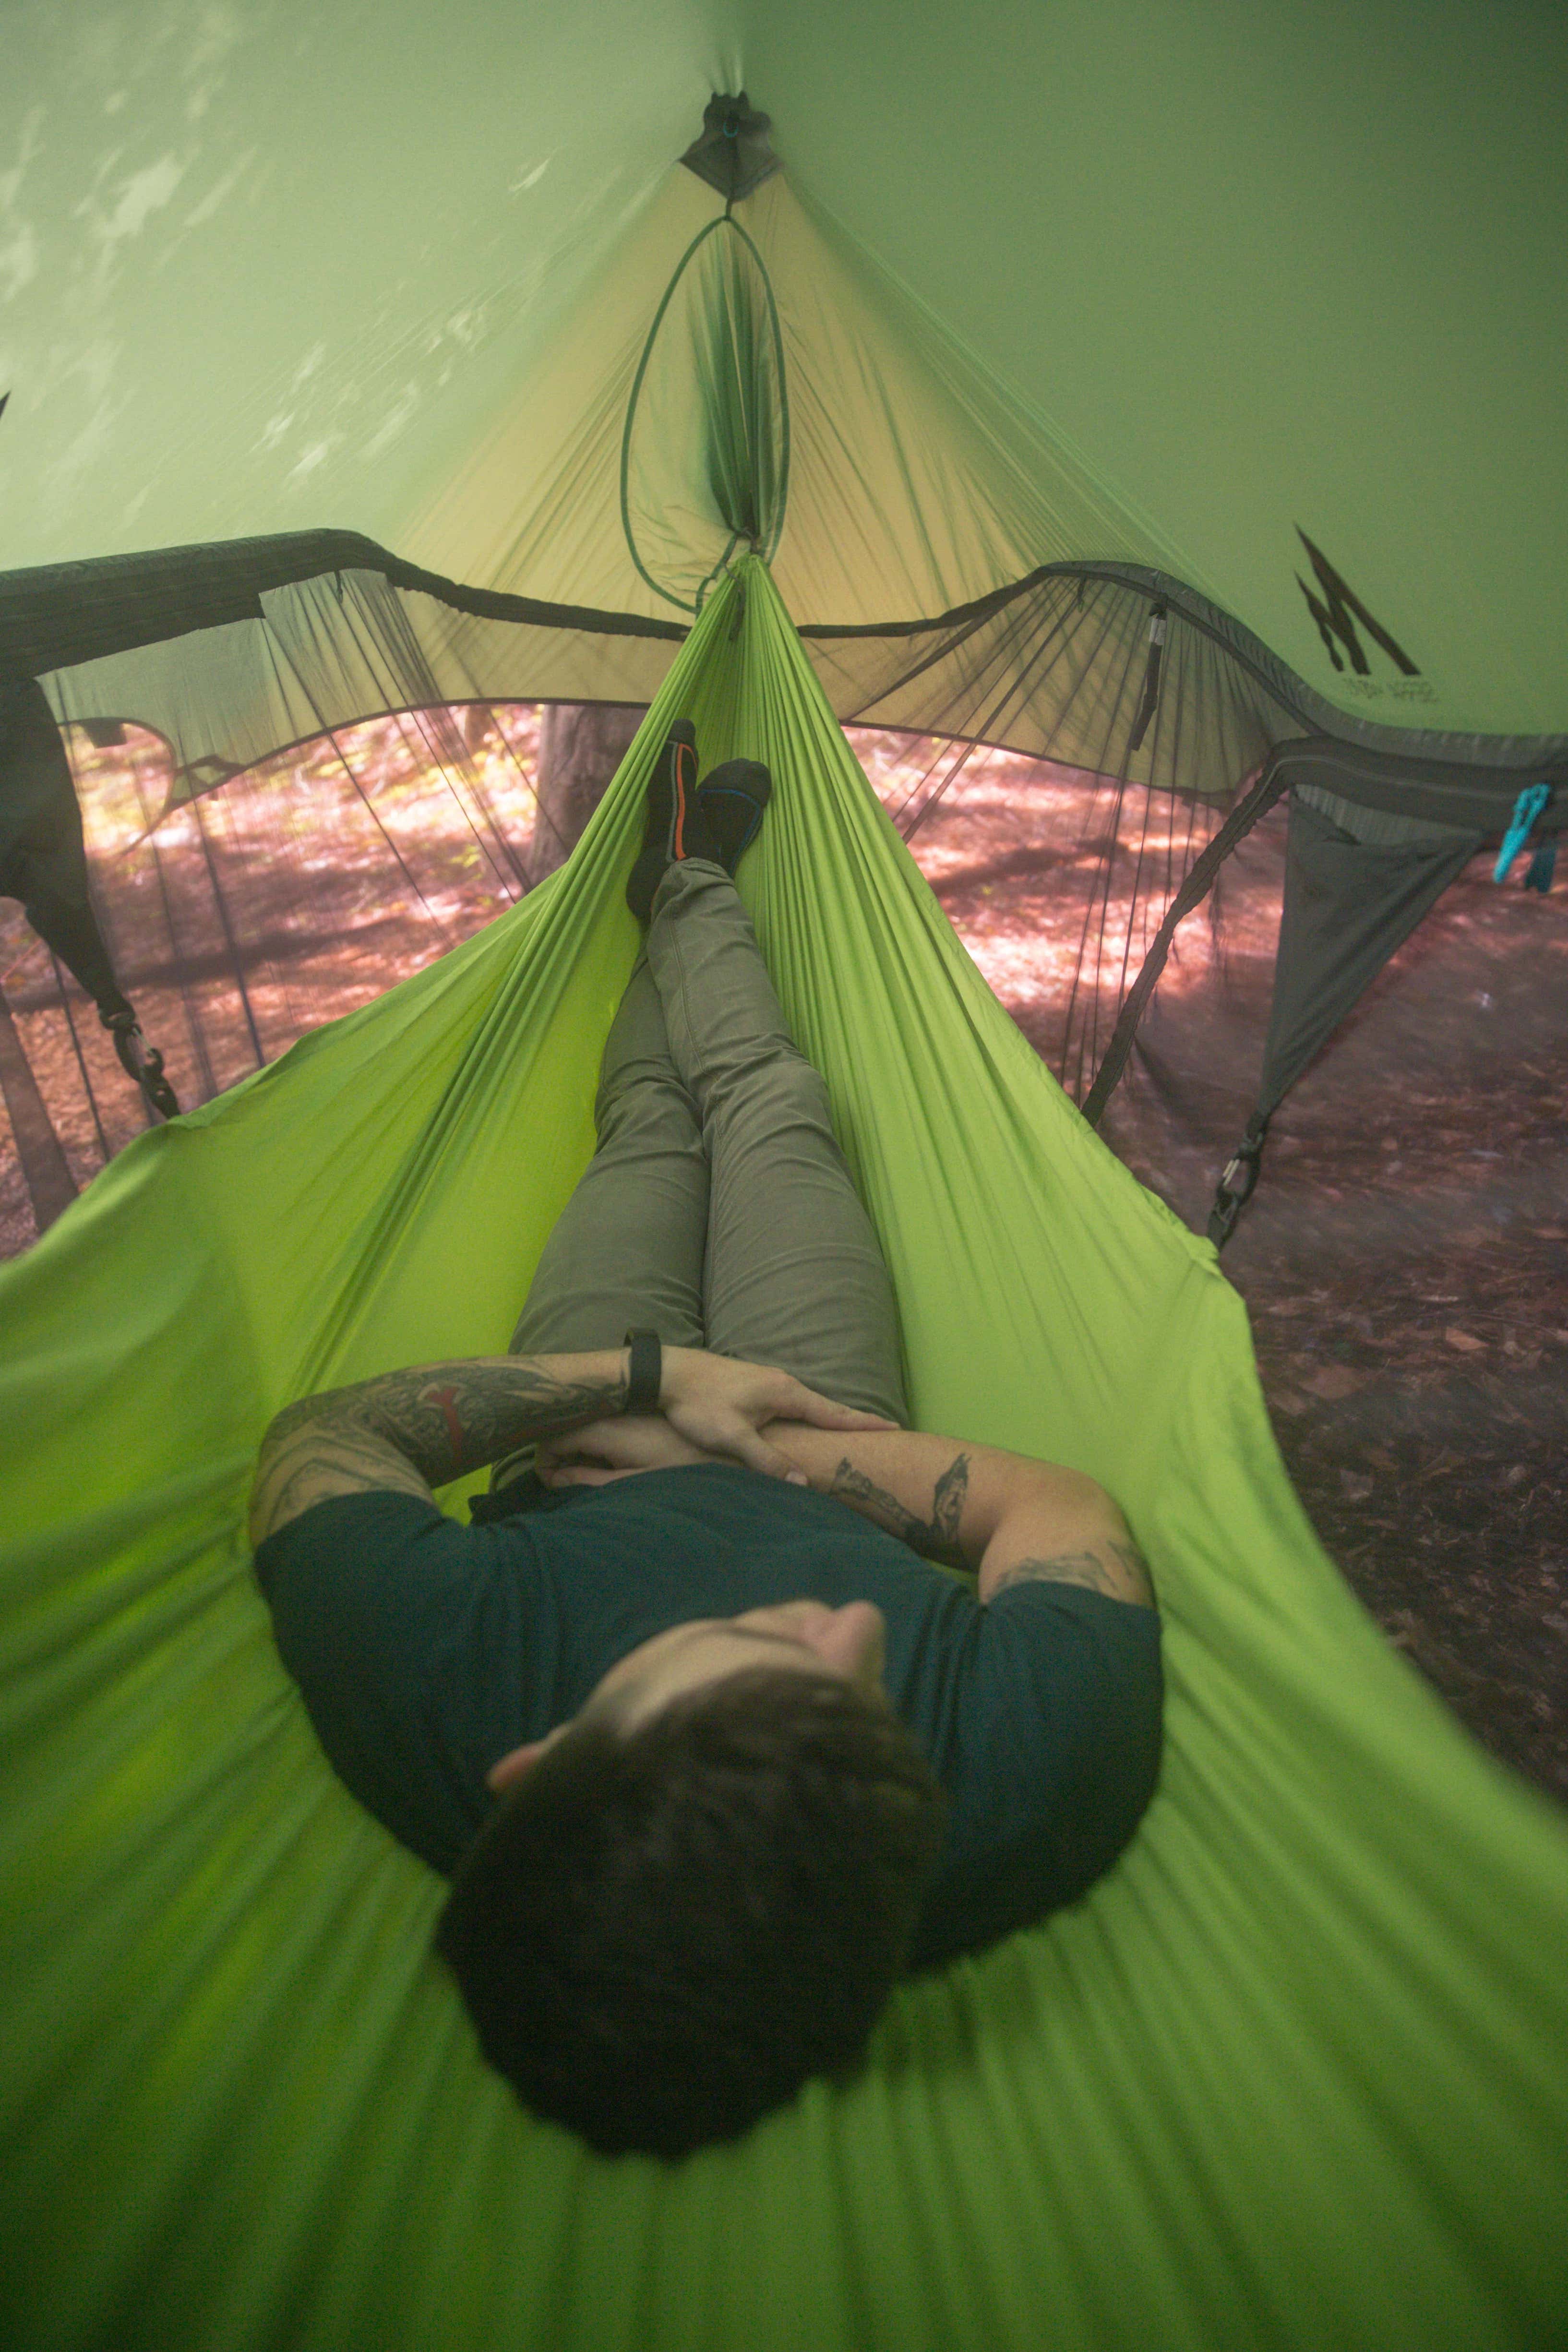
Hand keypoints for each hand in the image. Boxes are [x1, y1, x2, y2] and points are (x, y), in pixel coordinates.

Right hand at [537, 1416, 717, 1489]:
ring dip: (581, 1455)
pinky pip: (604, 1428)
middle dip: (561, 1461)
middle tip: (573, 1486)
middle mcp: (610, 1414)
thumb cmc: (681, 1473)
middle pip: (565, 1432)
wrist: (726, 1453)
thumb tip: (554, 1480)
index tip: (556, 1488)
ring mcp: (625, 1413)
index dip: (545, 1466)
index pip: (552, 1440)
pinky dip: (599, 1448)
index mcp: (604, 1430)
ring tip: (595, 1479)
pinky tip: (615, 1466)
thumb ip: (589, 1482)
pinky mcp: (638, 1415)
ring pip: (584, 1430)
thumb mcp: (632, 1484)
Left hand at [655, 1347, 897, 1479]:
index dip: (863, 1423)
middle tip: (885, 1429)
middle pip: (826, 1407)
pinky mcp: (753, 1385)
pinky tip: (807, 1423)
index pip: (834, 1412)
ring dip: (830, 1417)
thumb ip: (767, 1460)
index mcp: (785, 1393)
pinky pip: (791, 1403)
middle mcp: (782, 1383)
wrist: (667, 1373)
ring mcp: (767, 1381)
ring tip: (851, 1430)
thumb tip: (802, 1484)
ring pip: (807, 1405)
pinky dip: (809, 1414)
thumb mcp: (733, 1436)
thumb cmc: (698, 1404)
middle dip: (854, 1421)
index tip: (895, 1426)